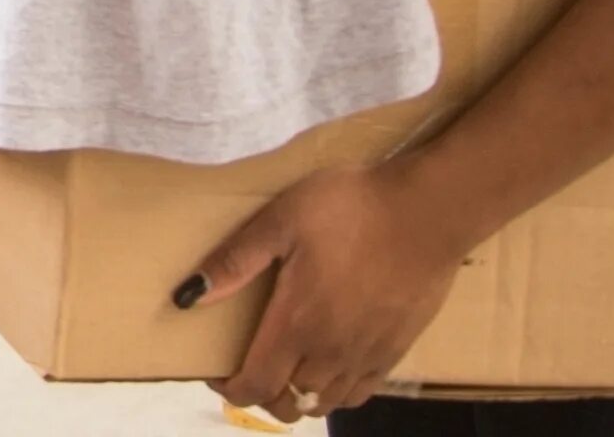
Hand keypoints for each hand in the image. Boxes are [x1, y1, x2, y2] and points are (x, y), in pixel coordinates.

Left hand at [189, 164, 467, 419]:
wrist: (426, 212)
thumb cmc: (349, 208)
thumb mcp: (279, 220)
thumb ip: (234, 261)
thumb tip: (187, 295)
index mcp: (297, 324)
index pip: (256, 385)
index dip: (229, 389)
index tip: (215, 371)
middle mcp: (331, 352)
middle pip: (288, 404)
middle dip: (259, 394)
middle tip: (246, 365)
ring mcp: (367, 356)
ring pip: (324, 404)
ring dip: (296, 396)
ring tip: (283, 367)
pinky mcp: (396, 351)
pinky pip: (360, 393)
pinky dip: (335, 393)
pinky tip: (326, 367)